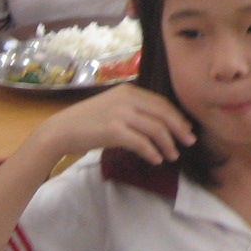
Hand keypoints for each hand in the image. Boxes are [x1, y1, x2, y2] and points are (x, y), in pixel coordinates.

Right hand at [38, 83, 196, 164]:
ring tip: (172, 156)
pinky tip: (156, 160)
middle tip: (189, 143)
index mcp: (129, 91)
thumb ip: (134, 110)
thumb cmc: (88, 121)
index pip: (162, 103)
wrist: (61, 130)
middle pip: (163, 114)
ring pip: (155, 129)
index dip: (177, 117)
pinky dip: (152, 152)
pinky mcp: (114, 130)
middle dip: (179, 129)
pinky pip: (142, 143)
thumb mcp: (113, 107)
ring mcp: (120, 113)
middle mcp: (127, 99)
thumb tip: (161, 125)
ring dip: (167, 144)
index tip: (187, 129)